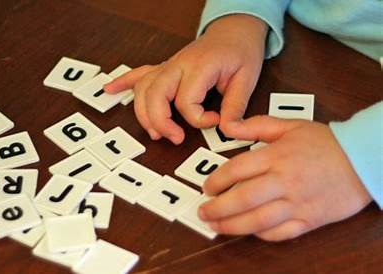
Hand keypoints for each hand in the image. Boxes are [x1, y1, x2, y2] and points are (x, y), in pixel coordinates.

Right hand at [104, 15, 267, 143]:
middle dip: (160, 121)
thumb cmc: (241, 51)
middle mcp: (178, 65)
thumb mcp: (248, 78)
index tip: (215, 120)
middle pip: (155, 94)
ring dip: (143, 113)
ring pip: (143, 88)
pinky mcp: (164, 67)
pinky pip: (138, 74)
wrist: (234, 29)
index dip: (200, 119)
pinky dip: (123, 83)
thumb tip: (228, 130)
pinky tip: (110, 90)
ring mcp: (168, 65)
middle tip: (175, 138)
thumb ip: (236, 105)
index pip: (186, 101)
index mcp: (199, 66)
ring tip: (155, 133)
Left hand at [198, 116, 371, 240]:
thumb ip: (256, 125)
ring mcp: (297, 203)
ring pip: (257, 221)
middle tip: (202, 211)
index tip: (206, 187)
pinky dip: (262, 235)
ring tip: (216, 226)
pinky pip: (281, 233)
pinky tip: (249, 231)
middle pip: (242, 199)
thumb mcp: (290, 125)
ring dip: (232, 226)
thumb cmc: (324, 142)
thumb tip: (228, 126)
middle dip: (216, 208)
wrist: (363, 160)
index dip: (215, 181)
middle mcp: (284, 181)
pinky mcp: (309, 220)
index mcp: (276, 156)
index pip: (236, 170)